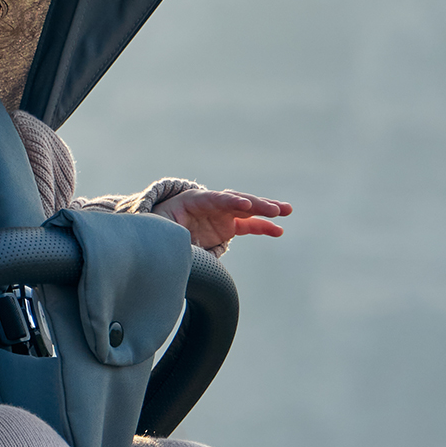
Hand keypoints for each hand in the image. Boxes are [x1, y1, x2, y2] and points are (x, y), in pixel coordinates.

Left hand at [153, 187, 290, 248]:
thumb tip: (182, 247)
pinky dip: (263, 227)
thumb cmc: (159, 227)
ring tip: (286, 211)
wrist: (161, 229)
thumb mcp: (161, 230)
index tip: (243, 206)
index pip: (214, 199)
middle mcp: (212, 204)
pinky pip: (249, 224)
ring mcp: (221, 214)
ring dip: (267, 209)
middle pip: (236, 200)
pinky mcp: (228, 226)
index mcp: (193, 201)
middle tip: (274, 209)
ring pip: (248, 209)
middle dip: (255, 204)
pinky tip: (279, 230)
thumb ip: (174, 236)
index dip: (229, 201)